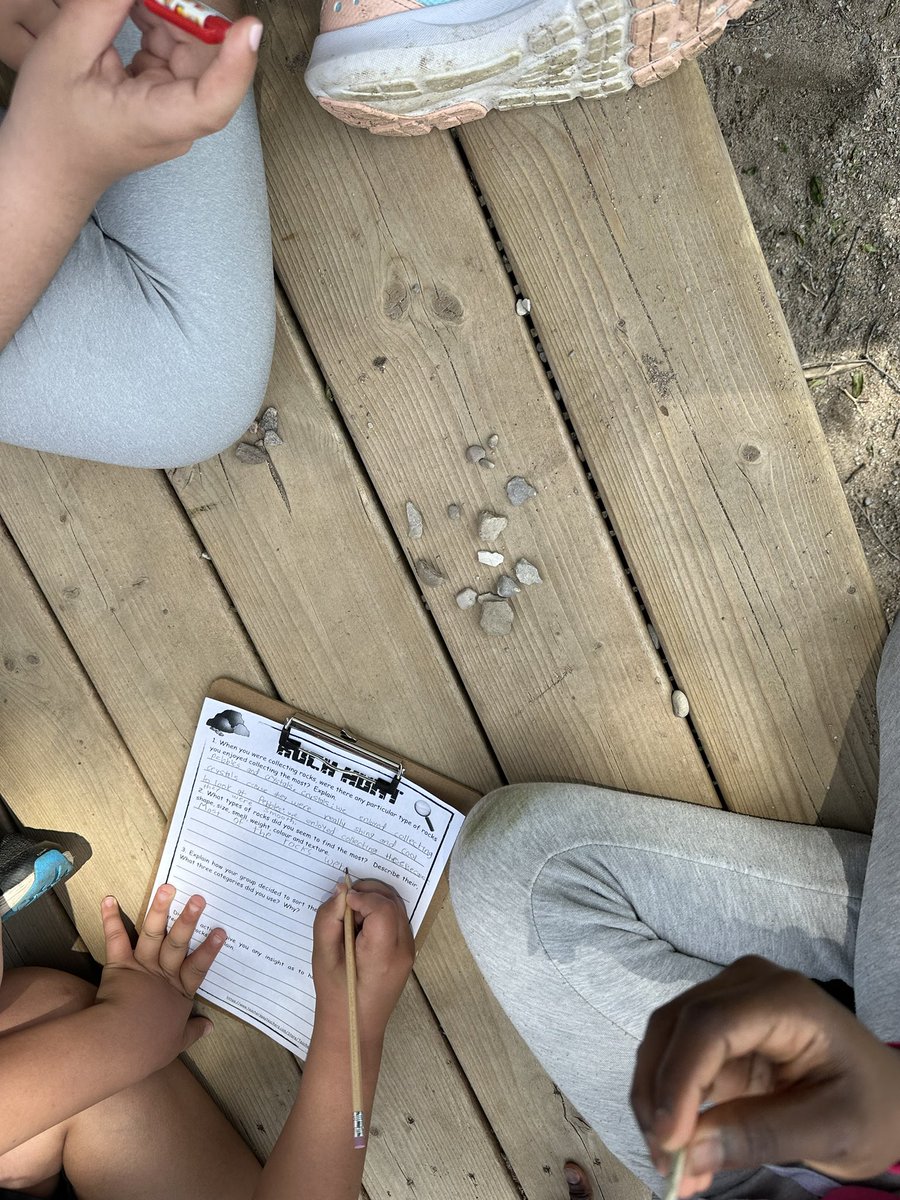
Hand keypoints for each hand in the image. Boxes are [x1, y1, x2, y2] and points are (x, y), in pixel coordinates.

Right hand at [1, 0, 260, 201]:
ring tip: (127, 5)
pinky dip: (157, 28)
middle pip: (204, 61)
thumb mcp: (65, 54)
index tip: (248, 26)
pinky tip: (131, 14)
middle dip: (182, 13)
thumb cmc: (50, 125)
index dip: (236, 63)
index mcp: (156, 123)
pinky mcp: (166, 99)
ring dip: (166, 15)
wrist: (48, 167)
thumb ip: (102, 9)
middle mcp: (177, 122)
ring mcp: (175, 111)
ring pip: (191, 52)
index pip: (213, 102)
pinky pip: (174, 56)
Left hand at [94, 885, 225, 1072]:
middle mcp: (163, 975)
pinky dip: (111, 918)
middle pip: (178, 943)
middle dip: (188, 920)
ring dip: (159, 909)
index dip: (209, 949)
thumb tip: (209, 1026)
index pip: (199, 966)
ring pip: (153, 934)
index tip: (221, 931)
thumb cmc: (148, 1047)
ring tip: (167, 887)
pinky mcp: (119, 965)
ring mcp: (141, 967)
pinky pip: (115, 939)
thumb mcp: (176, 1043)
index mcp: (179, 993)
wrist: (120, 1043)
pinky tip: (109, 898)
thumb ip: (192, 1032)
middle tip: (198, 898)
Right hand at [311, 880, 414, 1048]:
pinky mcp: (407, 951)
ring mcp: (409, 951)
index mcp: (383, 955)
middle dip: (369, 894)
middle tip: (345, 904)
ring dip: (375, 901)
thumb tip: (341, 890)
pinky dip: (380, 912)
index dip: (362, 897)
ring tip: (351, 915)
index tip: (343, 900)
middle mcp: (403, 950)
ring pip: (397, 907)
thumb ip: (329, 920)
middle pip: (393, 903)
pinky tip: (361, 926)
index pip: (382, 909)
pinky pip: (397, 919)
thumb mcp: (323, 957)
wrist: (354, 1027)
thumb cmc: (335, 995)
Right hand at [631, 956, 899, 1193]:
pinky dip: (669, 1103)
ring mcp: (727, 1001)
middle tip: (666, 1164)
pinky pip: (675, 1058)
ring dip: (657, 1102)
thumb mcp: (832, 1130)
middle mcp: (746, 985)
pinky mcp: (717, 1028)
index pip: (710, 1025)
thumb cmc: (870, 1106)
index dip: (679, 1080)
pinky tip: (682, 1148)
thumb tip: (689, 1151)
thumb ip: (761, 1136)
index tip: (671, 1142)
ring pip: (664, 1040)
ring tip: (673, 1165)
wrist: (884, 1095)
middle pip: (676, 1026)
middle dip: (659, 1096)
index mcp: (784, 999)